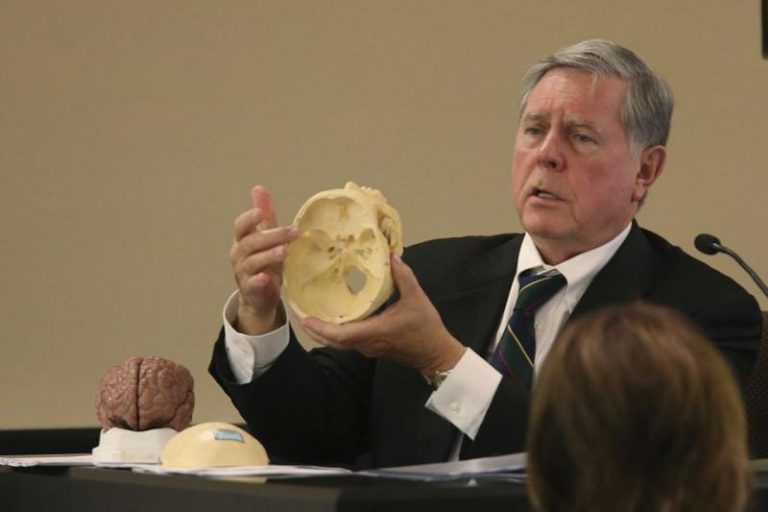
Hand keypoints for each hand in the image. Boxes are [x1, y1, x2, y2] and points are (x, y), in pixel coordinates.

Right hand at [229, 186, 298, 334]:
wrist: (260, 296)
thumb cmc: (265, 263)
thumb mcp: (267, 237)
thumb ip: (265, 215)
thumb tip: (258, 188)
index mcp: (243, 240)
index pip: (241, 226)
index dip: (249, 218)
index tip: (261, 212)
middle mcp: (239, 255)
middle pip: (251, 242)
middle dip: (272, 236)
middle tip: (293, 232)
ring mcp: (243, 273)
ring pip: (252, 261)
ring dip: (268, 255)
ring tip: (284, 252)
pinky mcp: (250, 289)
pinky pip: (252, 284)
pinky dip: (258, 280)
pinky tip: (266, 277)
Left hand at [301, 253, 465, 374]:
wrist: (435, 353)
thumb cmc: (426, 327)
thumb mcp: (416, 298)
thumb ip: (403, 276)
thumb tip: (391, 255)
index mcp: (375, 331)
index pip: (341, 334)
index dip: (321, 327)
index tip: (305, 317)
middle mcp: (366, 343)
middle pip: (333, 341)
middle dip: (315, 329)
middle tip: (299, 313)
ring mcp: (367, 348)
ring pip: (338, 343)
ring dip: (322, 331)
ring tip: (309, 314)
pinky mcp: (370, 348)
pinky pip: (346, 342)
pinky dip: (334, 333)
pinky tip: (330, 319)